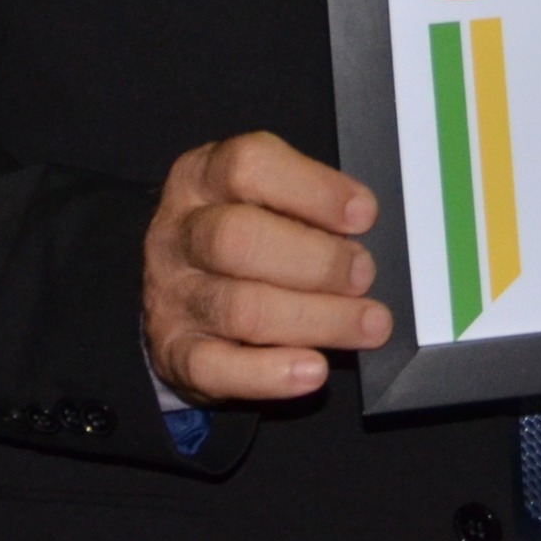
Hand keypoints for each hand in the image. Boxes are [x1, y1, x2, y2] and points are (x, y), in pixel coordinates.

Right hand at [143, 131, 390, 402]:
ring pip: (240, 309)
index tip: (363, 214)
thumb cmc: (241, 237)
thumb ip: (307, 203)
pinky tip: (314, 370)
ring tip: (367, 324)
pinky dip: (271, 373)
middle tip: (364, 274)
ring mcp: (173, 296)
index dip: (313, 189)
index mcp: (201, 178)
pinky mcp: (176, 354)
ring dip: (316, 319)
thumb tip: (365, 223)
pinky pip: (219, 369)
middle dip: (316, 260)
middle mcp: (180, 234)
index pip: (249, 166)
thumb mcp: (262, 197)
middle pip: (238, 239)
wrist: (176, 293)